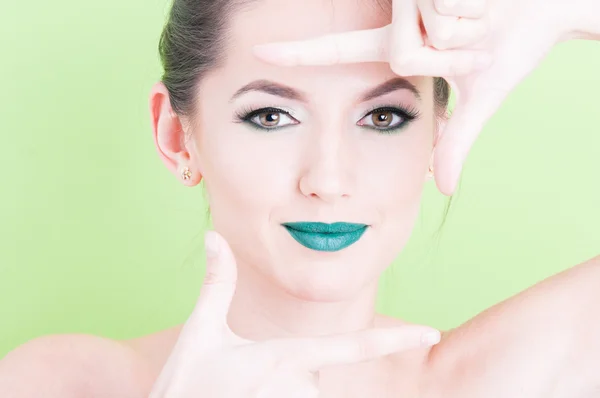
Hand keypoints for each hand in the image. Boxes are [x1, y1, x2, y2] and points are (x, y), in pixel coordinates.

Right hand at [148, 231, 440, 397]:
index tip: (430, 332)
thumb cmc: (186, 385)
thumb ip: (216, 284)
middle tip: (244, 381)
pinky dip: (276, 397)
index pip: (353, 345)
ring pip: (305, 392)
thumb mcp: (201, 332)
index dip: (395, 338)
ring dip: (278, 390)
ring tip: (242, 392)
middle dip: (287, 373)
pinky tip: (248, 397)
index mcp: (284, 356)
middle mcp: (297, 386)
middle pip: (315, 374)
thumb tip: (214, 235)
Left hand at [252, 0, 568, 194]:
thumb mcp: (476, 98)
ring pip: (429, 33)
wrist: (547, 8)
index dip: (298, 53)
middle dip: (453, 58)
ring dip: (469, 31)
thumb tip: (446, 190)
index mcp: (396, 47)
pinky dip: (476, 7)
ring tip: (481, 16)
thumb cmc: (509, 47)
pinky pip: (446, 6)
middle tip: (476, 43)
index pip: (338, 52)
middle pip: (407, 56)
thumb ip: (455, 140)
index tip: (257, 52)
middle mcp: (395, 18)